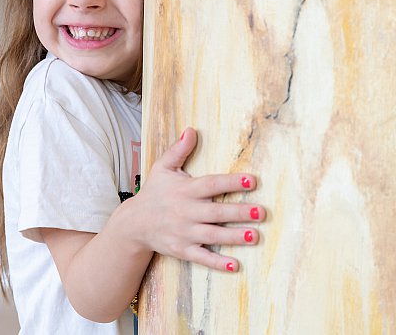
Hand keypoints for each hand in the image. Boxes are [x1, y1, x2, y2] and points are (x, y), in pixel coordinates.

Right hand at [131, 127, 264, 271]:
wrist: (134, 224)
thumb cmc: (154, 192)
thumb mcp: (162, 168)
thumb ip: (178, 150)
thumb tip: (191, 130)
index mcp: (185, 190)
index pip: (211, 185)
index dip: (232, 182)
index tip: (252, 180)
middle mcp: (186, 212)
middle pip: (216, 212)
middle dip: (239, 213)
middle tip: (261, 212)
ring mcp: (184, 233)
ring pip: (213, 235)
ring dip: (234, 237)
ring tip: (255, 235)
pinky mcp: (182, 250)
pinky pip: (202, 257)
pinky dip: (217, 263)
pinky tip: (235, 265)